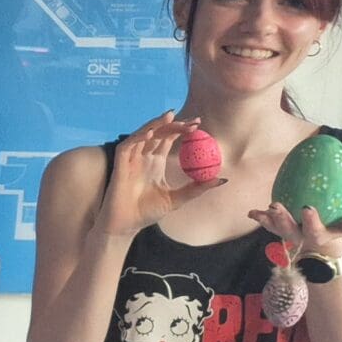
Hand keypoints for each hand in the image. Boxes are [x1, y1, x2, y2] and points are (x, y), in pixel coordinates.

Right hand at [97, 111, 219, 237]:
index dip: (182, 129)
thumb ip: (197, 188)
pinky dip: (138, 137)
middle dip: (174, 124)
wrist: (126, 225)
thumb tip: (222, 180)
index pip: (168, 139)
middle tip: (192, 122)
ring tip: (171, 116)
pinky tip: (151, 133)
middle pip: (158, 133)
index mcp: (155, 162)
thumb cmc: (147, 213)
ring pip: (142, 134)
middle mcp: (143, 157)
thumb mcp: (178, 199)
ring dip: (156, 124)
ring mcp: (131, 160)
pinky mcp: (119, 165)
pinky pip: (127, 145)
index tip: (198, 124)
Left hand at [248, 202, 341, 266]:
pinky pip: (269, 224)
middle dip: (283, 219)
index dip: (311, 221)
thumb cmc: (334, 230)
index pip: (315, 230)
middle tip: (276, 206)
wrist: (318, 246)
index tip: (307, 208)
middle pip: (290, 231)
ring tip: (259, 213)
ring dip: (268, 220)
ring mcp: (287, 234)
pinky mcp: (279, 229)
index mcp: (318, 236)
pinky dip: (261, 219)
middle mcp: (300, 237)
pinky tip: (252, 213)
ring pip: (276, 229)